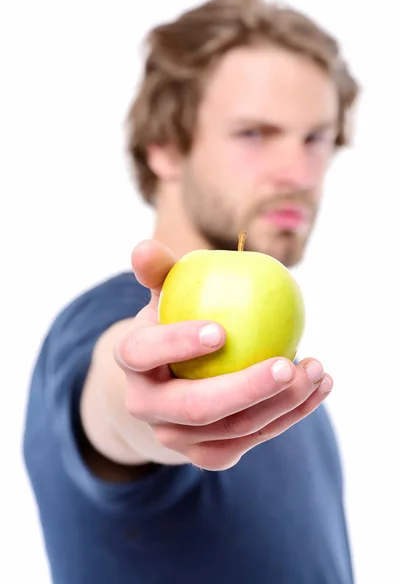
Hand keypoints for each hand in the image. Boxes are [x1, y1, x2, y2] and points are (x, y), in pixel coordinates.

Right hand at [115, 239, 332, 470]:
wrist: (171, 381)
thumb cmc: (175, 323)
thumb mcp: (166, 294)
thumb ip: (160, 271)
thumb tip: (144, 248)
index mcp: (132, 362)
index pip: (143, 353)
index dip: (177, 344)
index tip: (221, 331)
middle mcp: (145, 406)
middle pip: (195, 407)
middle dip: (245, 389)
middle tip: (288, 364)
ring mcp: (175, 437)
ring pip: (232, 429)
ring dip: (281, 403)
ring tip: (316, 370)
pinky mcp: (206, 454)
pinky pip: (251, 440)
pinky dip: (290, 417)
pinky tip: (317, 390)